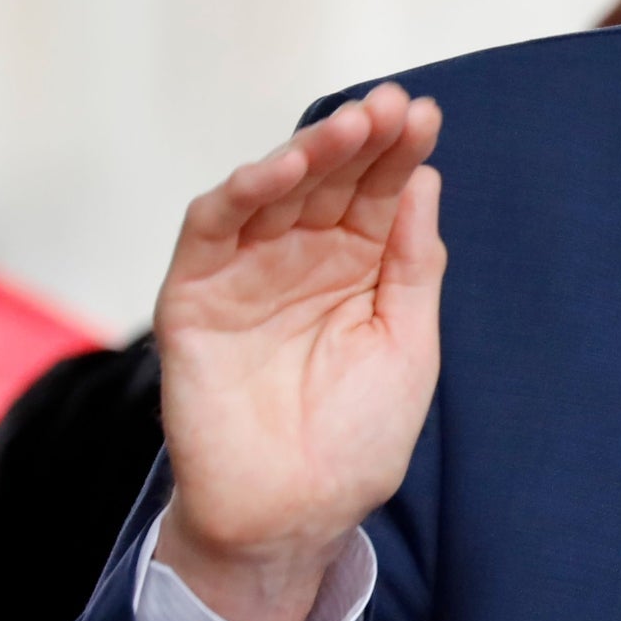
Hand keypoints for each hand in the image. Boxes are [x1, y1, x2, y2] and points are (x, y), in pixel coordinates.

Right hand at [151, 83, 445, 620]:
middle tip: (391, 106)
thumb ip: (412, 263)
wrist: (295, 514)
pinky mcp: (195, 297)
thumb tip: (426, 179)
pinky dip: (241, 193)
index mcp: (359, 265)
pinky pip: (212, 230)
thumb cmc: (357, 436)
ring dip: (308, 152)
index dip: (399, 152)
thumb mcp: (407, 341)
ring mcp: (248, 272)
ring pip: (273, 191)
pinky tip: (279, 169)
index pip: (379, 191)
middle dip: (361, 139)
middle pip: (331, 180)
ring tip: (350, 125)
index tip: (425, 114)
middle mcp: (302, 257)